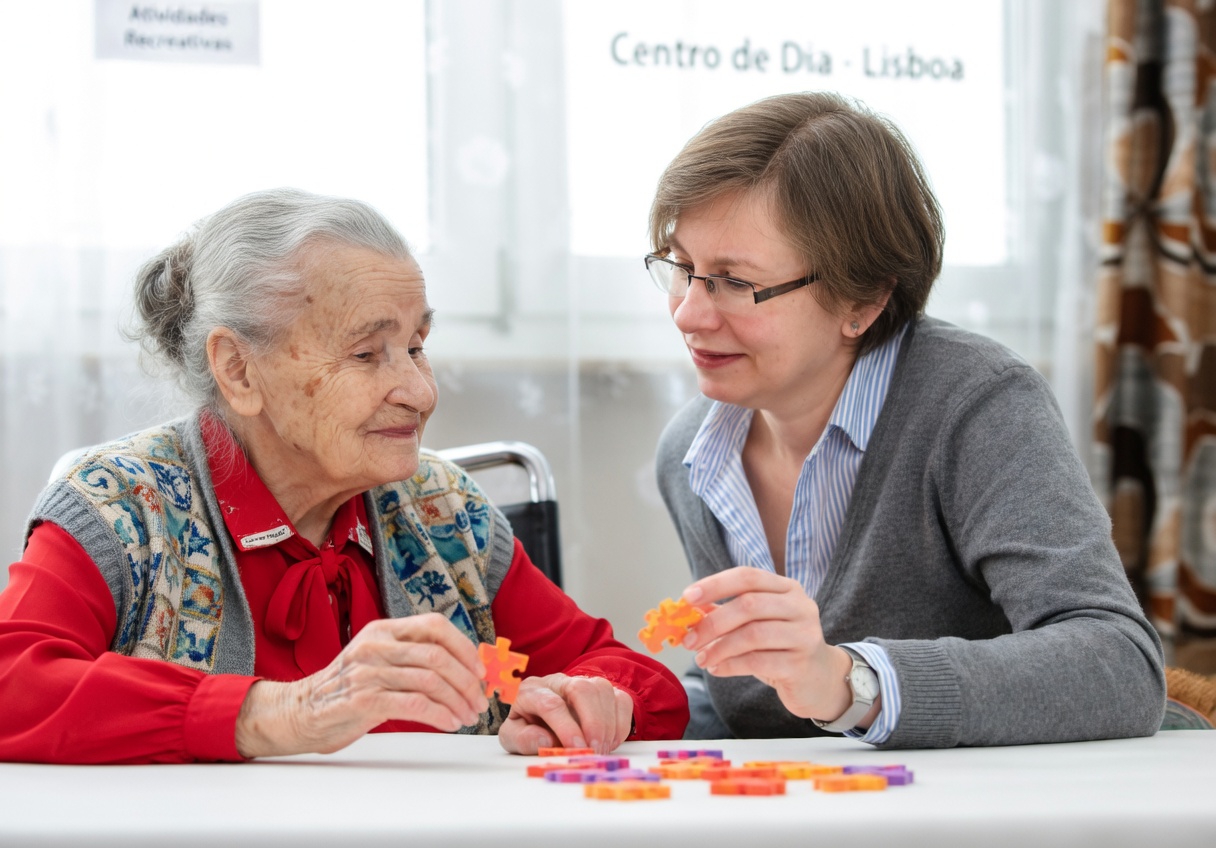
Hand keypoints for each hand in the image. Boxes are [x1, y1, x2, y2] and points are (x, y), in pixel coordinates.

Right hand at [234, 613, 488, 757]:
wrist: (299, 712)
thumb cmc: (347, 689)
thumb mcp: (378, 660)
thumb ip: (411, 656)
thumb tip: (463, 667)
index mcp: (383, 630)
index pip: (434, 626)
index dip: (464, 647)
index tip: (479, 671)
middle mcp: (376, 645)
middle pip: (437, 656)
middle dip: (467, 682)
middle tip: (479, 701)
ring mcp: (368, 671)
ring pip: (430, 680)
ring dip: (457, 701)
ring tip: (467, 716)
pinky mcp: (364, 699)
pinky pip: (415, 704)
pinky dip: (439, 714)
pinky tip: (449, 722)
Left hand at [497, 674, 633, 754]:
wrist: (541, 722)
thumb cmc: (528, 729)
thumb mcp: (513, 738)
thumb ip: (522, 739)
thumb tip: (545, 741)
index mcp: (532, 691)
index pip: (551, 703)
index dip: (566, 727)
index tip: (576, 748)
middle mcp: (558, 681)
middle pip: (581, 688)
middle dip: (592, 721)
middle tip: (594, 749)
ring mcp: (583, 683)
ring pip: (603, 690)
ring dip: (607, 724)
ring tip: (601, 750)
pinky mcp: (603, 692)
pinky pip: (621, 699)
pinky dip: (620, 723)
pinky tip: (609, 742)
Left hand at [682, 567, 862, 723]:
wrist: (820, 681)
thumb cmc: (781, 647)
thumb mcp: (756, 624)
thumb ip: (727, 613)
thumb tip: (688, 610)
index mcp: (787, 588)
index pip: (748, 576)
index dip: (716, 584)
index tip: (688, 597)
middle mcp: (800, 606)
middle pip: (748, 605)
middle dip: (712, 622)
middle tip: (688, 640)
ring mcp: (804, 635)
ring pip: (753, 635)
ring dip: (719, 648)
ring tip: (701, 659)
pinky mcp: (801, 664)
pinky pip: (758, 662)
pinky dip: (731, 665)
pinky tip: (717, 669)